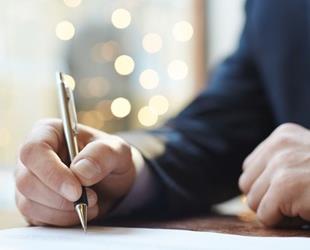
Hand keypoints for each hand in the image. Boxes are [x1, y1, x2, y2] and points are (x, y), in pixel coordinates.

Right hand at [15, 119, 135, 226]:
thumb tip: (80, 171)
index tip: (77, 191)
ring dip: (62, 210)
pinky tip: (79, 211)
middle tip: (92, 198)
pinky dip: (60, 220)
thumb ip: (103, 155)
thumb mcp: (118, 151)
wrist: (113, 182)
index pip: (34, 151)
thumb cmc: (111, 160)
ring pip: (28, 202)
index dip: (52, 173)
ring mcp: (30, 180)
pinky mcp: (32, 202)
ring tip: (91, 204)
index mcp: (49, 132)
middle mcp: (34, 156)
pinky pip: (35, 217)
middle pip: (26, 180)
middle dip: (60, 197)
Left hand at [239, 123, 309, 226]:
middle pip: (247, 184)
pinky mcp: (285, 186)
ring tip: (302, 203)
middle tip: (294, 199)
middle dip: (266, 198)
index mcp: (283, 136)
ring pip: (253, 201)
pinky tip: (305, 211)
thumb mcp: (304, 158)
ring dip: (275, 210)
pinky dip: (282, 222)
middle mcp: (279, 145)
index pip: (250, 168)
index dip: (266, 185)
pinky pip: (265, 215)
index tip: (289, 189)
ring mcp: (282, 164)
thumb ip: (278, 164)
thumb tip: (247, 190)